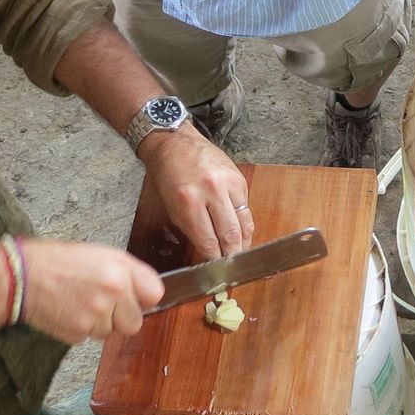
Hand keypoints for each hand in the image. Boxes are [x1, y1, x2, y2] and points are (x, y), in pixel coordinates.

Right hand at [15, 238, 165, 344]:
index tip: (136, 297)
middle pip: (135, 322)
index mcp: (120, 270)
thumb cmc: (58, 262)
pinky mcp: (78, 334)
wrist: (21, 277)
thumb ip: (127, 272)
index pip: (155, 294)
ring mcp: (96, 316)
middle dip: (121, 316)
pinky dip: (81, 329)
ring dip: (100, 323)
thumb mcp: (100, 253)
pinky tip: (68, 310)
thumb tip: (147, 293)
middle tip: (102, 302)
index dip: (143, 297)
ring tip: (79, 302)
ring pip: (110, 332)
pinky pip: (89, 337)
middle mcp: (113, 294)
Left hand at [139, 126, 253, 258]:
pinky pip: (246, 208)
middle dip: (232, 256)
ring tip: (239, 253)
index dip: (214, 261)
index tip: (216, 272)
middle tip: (231, 267)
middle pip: (231, 236)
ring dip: (243, 242)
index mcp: (189, 202)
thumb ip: (193, 231)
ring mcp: (228, 184)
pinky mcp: (239, 178)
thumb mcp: (172, 208)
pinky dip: (244, 223)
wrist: (175, 142)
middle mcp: (212, 192)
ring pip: (244, 223)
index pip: (209, 242)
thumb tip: (209, 252)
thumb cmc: (168, 176)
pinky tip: (240, 232)